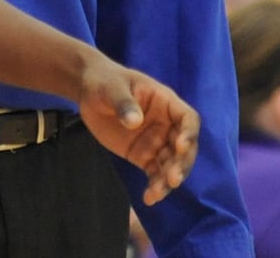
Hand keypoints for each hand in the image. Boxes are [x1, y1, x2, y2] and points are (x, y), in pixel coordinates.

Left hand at [77, 56, 199, 205]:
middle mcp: (167, 124)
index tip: (180, 146)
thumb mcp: (112, 88)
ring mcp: (157, 141)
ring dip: (168, 180)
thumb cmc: (104, 82)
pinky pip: (155, 173)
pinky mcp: (144, 156)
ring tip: (157, 193)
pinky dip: (155, 186)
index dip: (189, 133)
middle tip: (172, 178)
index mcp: (165, 102)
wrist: (89, 92)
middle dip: (181, 164)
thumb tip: (134, 121)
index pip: (188, 119)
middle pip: (185, 147)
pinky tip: (149, 198)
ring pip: (171, 164)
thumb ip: (123, 103)